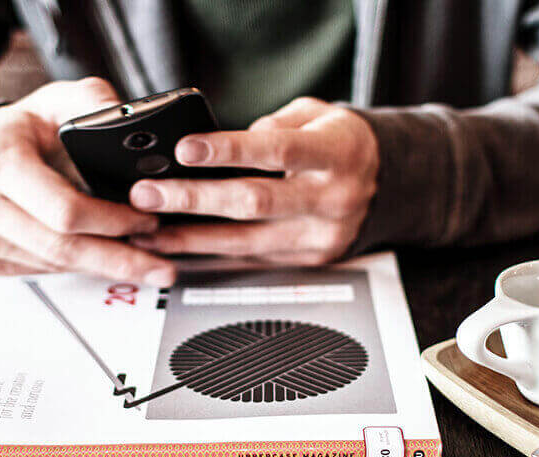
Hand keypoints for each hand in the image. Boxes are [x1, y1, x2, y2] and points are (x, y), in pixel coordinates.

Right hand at [0, 78, 175, 285]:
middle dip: (119, 259)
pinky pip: (39, 271)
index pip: (65, 210)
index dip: (113, 221)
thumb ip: (94, 103)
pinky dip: (75, 266)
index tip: (148, 222)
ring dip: (101, 265)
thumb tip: (130, 121)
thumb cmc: (18, 129)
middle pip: (62, 248)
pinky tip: (99, 259)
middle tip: (161, 268)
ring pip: (54, 264)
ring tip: (141, 261)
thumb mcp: (56, 100)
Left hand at [127, 97, 378, 264]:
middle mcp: (333, 198)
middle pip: (255, 203)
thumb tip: (221, 142)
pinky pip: (253, 259)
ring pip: (247, 242)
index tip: (185, 149)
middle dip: (194, 199)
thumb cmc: (342, 144)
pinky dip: (213, 254)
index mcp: (338, 153)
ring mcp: (322, 235)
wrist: (390, 183)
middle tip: (148, 194)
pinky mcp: (310, 259)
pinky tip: (180, 247)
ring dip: (191, 238)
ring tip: (149, 230)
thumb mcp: (318, 115)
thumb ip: (274, 124)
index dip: (229, 150)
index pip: (278, 150)